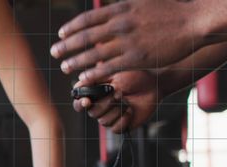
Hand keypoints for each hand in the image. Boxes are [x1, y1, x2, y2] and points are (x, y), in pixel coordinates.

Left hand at [51, 0, 200, 84]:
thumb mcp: (143, 0)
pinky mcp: (135, 58)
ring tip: (64, 67)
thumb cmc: (170, 11)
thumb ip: (122, 6)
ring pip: (94, 55)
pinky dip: (93, 74)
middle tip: (54, 53)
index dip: (72, 28)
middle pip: (85, 37)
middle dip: (67, 46)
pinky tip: (83, 78)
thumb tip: (108, 5)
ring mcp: (127, 42)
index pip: (88, 18)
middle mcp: (120, 24)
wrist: (193, 22)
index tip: (61, 34)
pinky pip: (108, 68)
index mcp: (121, 9)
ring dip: (75, 62)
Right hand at [74, 71, 160, 132]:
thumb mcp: (114, 73)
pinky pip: (115, 128)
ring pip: (103, 121)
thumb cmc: (136, 76)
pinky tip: (130, 111)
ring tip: (126, 101)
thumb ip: (96, 78)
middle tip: (118, 93)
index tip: (87, 101)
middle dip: (106, 103)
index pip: (79, 102)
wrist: (154, 85)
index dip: (80, 104)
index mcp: (94, 94)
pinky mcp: (121, 125)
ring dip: (117, 110)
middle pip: (92, 113)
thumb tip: (80, 81)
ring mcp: (110, 116)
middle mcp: (100, 106)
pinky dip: (124, 120)